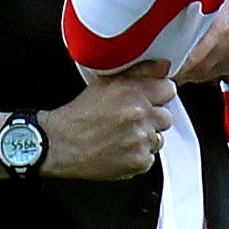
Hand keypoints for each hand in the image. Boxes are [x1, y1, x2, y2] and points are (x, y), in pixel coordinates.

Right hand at [0, 63, 174, 180]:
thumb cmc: (79, 115)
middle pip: (166, 117)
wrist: (60, 144)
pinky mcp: (138, 162)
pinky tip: (120, 150)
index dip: (158, 94)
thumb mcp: (105, 83)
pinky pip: (150, 157)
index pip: (169, 89)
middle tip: (131, 120)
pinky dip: (138, 156)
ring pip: (158, 138)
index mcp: (132, 92)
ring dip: (145, 138)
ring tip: (123, 136)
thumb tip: (164, 66)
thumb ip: (138, 73)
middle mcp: (139, 116)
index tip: (149, 100)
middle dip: (152, 118)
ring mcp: (140, 140)